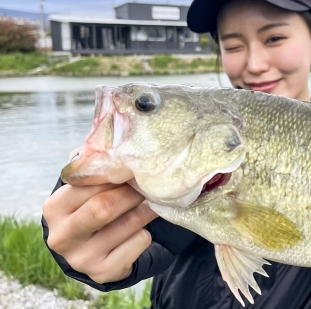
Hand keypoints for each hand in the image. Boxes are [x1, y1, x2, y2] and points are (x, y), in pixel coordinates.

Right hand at [42, 148, 157, 283]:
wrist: (91, 253)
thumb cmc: (90, 210)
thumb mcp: (84, 191)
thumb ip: (93, 167)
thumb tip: (111, 139)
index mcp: (54, 208)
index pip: (88, 184)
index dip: (115, 174)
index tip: (133, 167)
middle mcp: (62, 236)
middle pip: (105, 207)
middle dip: (132, 193)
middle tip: (148, 185)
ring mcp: (81, 258)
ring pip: (128, 225)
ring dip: (147, 210)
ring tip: (154, 201)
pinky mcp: (103, 272)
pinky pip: (139, 243)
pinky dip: (147, 231)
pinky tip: (143, 228)